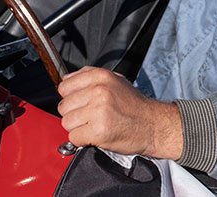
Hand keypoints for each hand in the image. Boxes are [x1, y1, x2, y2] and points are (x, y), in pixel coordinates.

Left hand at [57, 66, 182, 158]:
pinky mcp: (98, 131)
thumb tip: (66, 80)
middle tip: (90, 117)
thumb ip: (90, 77)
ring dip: (77, 128)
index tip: (80, 103)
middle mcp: (99, 91)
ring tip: (94, 125)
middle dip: (74, 114)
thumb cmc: (134, 106)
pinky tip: (96, 135)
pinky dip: (82, 140)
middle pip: (63, 106)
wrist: (153, 125)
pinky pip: (74, 137)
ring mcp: (98, 110)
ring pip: (66, 122)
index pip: (64, 86)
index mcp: (101, 76)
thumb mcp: (116, 81)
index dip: (71, 97)